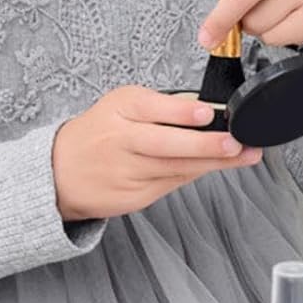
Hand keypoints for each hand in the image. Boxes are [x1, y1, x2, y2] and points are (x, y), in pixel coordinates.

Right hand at [52, 86, 262, 222]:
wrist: (59, 171)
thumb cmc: (98, 133)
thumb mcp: (120, 106)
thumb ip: (160, 107)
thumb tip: (206, 110)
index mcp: (119, 110)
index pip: (152, 110)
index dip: (181, 113)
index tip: (206, 113)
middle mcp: (122, 141)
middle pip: (167, 144)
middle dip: (205, 145)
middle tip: (235, 143)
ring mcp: (127, 172)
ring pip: (176, 168)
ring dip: (213, 162)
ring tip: (243, 155)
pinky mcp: (134, 196)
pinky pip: (171, 184)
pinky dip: (194, 174)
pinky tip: (216, 167)